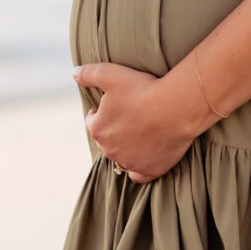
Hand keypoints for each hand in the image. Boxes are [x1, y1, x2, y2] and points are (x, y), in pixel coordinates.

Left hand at [73, 60, 207, 181]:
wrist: (176, 106)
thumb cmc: (143, 89)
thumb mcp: (110, 74)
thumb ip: (88, 74)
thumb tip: (74, 74)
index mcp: (98, 129)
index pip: (92, 121)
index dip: (102, 111)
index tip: (116, 104)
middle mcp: (109, 150)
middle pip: (107, 140)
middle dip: (114, 130)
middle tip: (131, 116)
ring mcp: (130, 162)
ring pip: (121, 157)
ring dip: (126, 148)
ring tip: (141, 133)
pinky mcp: (149, 170)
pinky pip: (139, 176)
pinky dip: (139, 168)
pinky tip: (144, 158)